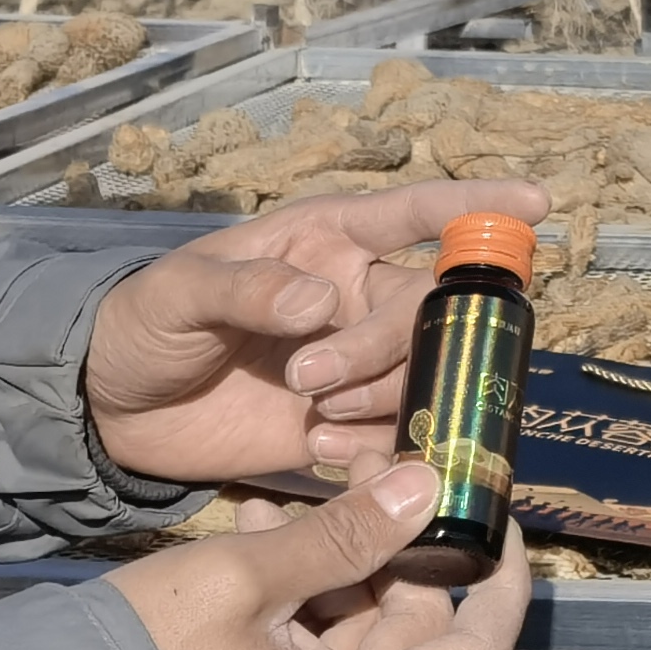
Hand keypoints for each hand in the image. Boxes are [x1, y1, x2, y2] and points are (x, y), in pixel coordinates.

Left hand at [80, 176, 548, 487]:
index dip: (479, 205)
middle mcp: (354, 297)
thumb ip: (245, 289)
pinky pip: (394, 432)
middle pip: (425, 310)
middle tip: (311, 378)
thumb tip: (319, 301)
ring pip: (419, 372)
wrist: (114, 410)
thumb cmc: (142, 324)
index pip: (416, 213)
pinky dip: (370, 444)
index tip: (536, 205)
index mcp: (324, 241)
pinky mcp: (343, 424)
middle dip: (384, 346)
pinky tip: (316, 445)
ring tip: (307, 411)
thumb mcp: (177, 292)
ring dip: (377, 396)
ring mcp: (353, 363)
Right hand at [109, 463, 531, 649]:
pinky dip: (294, 599)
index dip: (499, 585)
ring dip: (330, 564)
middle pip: (405, 635)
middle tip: (358, 471)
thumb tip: (424, 488)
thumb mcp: (244, 577)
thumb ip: (341, 533)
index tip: (497, 522)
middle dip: (388, 548)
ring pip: (349, 637)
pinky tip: (254, 533)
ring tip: (277, 497)